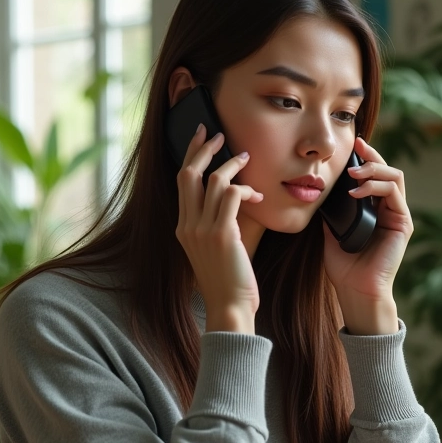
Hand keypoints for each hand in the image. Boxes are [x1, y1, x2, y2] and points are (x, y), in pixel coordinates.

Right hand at [175, 124, 262, 331]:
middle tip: (218, 135)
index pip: (182, 182)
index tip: (201, 138)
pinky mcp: (222, 234)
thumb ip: (216, 224)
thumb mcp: (213, 250)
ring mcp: (202, 230)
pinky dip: (247, 189)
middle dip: (203, 149)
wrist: (229, 307)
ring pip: (213, 180)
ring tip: (246, 160)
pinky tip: (259, 197)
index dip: (191, 156)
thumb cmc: (228, 281)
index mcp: (182, 228)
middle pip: (188, 174)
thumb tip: (232, 198)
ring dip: (232, 165)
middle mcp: (187, 226)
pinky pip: (232, 195)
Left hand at [323, 136, 413, 307]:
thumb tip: (321, 189)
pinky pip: (394, 195)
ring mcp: (398, 215)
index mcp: (374, 209)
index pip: (373, 175)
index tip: (352, 145)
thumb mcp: (331, 231)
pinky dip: (376, 188)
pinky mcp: (403, 224)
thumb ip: (332, 211)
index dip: (365, 158)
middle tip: (355, 151)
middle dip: (371, 156)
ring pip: (394, 177)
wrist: (355, 291)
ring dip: (374, 169)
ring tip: (353, 173)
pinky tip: (357, 193)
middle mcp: (389, 209)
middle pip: (387, 170)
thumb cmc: (344, 267)